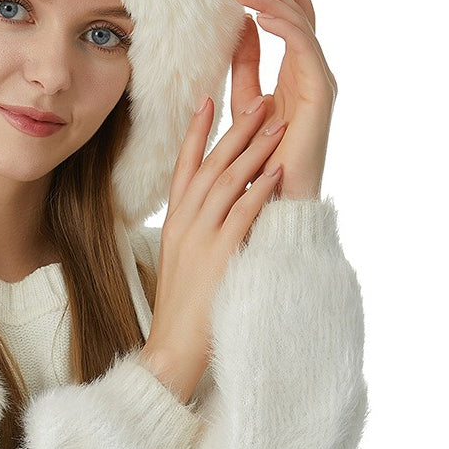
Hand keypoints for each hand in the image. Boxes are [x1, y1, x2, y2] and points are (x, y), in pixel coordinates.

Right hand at [139, 96, 284, 402]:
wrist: (172, 348)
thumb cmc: (183, 310)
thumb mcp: (180, 262)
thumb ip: (194, 232)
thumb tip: (211, 212)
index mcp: (174, 223)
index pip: (184, 166)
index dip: (196, 131)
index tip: (208, 100)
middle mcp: (185, 224)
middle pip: (210, 165)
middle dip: (235, 130)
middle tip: (258, 100)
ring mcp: (202, 239)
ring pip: (228, 182)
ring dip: (253, 150)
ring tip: (275, 123)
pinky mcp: (220, 257)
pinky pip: (243, 214)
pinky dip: (260, 189)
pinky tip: (277, 171)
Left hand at [231, 0, 335, 199]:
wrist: (274, 198)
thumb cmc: (259, 157)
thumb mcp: (245, 100)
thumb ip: (245, 64)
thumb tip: (241, 25)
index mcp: (297, 72)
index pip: (292, 19)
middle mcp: (312, 72)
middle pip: (296, 14)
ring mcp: (319, 82)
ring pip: (298, 26)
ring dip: (268, 0)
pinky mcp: (320, 94)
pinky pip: (303, 51)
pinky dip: (283, 29)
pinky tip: (259, 15)